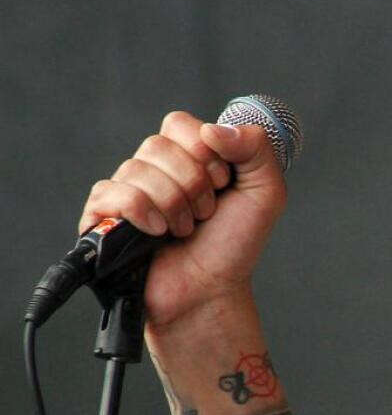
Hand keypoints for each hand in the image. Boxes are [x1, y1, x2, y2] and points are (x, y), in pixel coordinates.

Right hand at [79, 111, 286, 329]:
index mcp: (186, 155)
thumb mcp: (266, 192)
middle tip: (205, 214)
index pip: (180, 124)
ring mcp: (125, 189)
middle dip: (194, 185)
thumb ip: (256, 148)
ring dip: (174, 206)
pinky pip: (113, 193)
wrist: (210, 290)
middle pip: (158, 146)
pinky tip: (157, 233)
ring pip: (137, 169)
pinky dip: (143, 213)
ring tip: (184, 230)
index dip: (206, 155)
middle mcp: (153, 168)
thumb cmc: (234, 245)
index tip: (223, 184)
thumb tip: (212, 128)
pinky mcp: (102, 214)